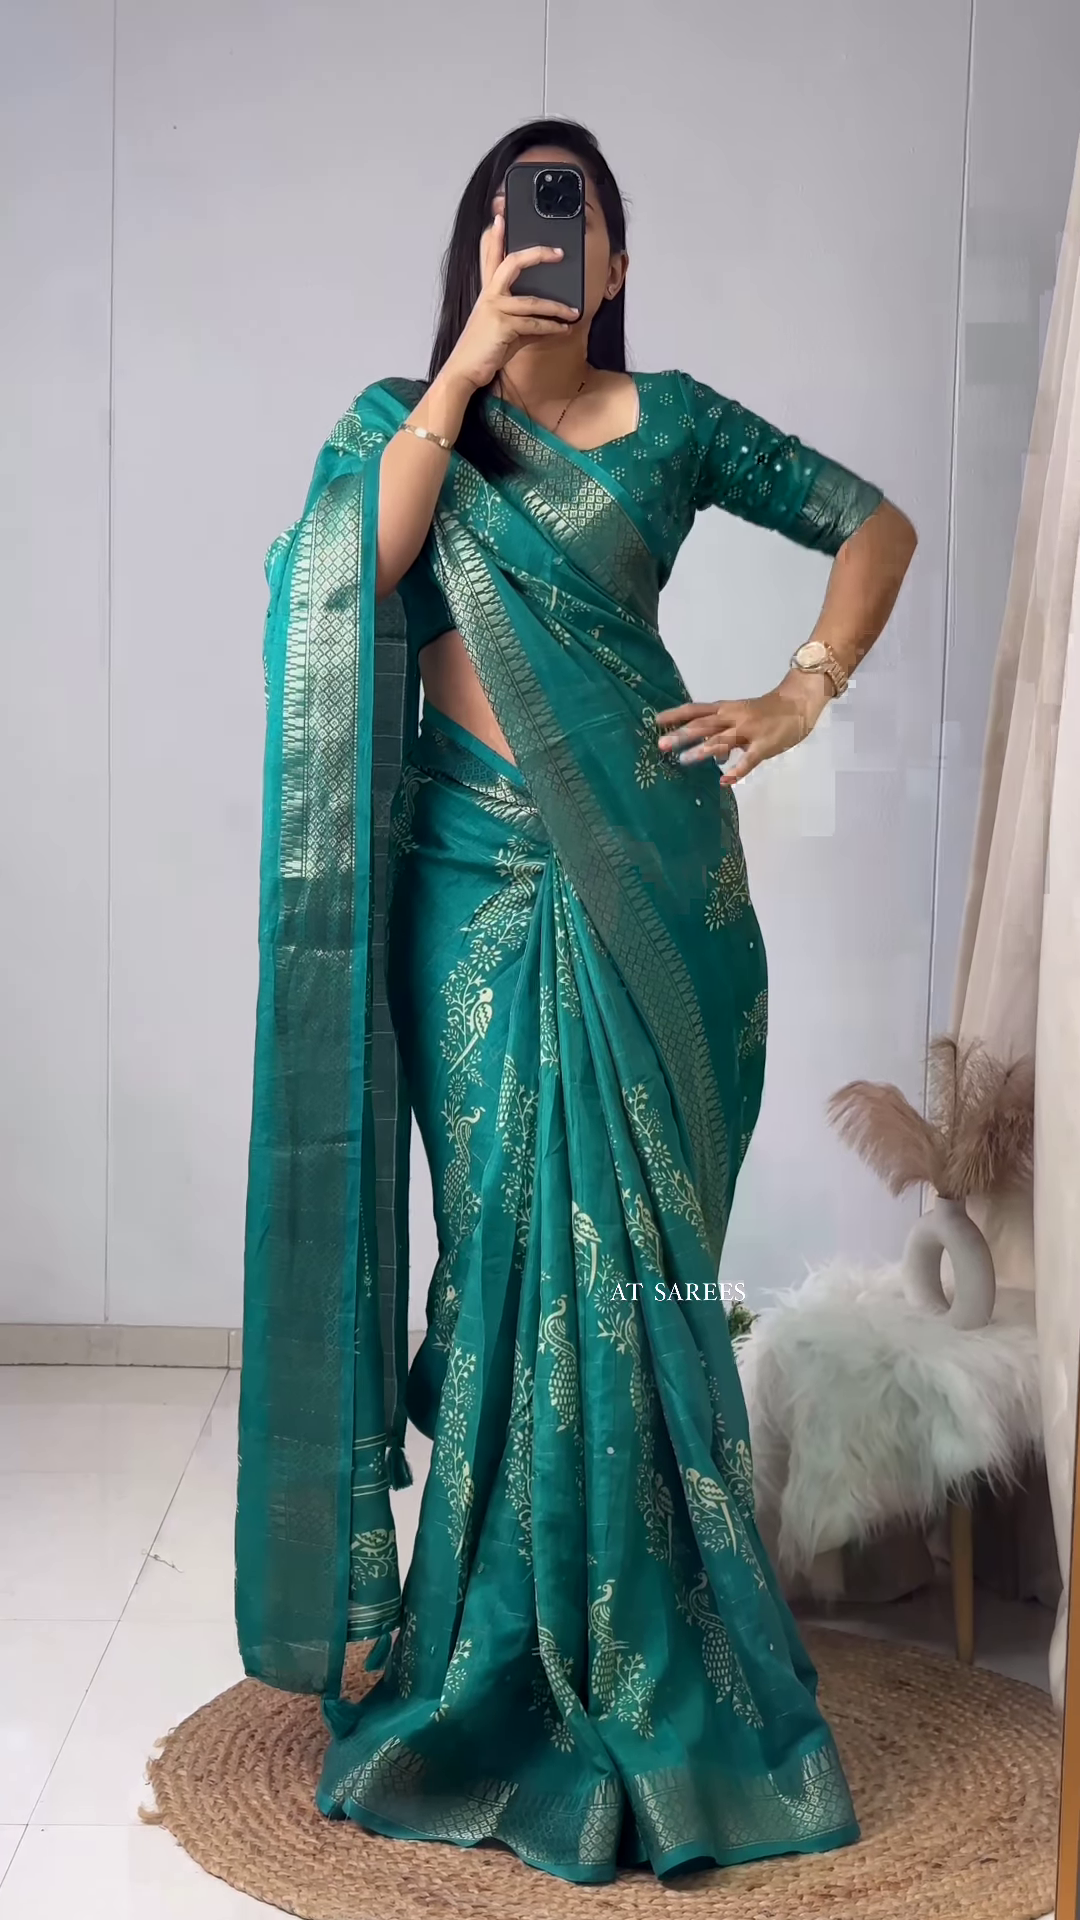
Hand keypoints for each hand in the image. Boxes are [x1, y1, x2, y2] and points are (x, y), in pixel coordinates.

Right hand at [443, 197, 580, 393]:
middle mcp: (490, 295)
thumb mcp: (504, 330)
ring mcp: (496, 309)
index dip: (495, 237)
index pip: (491, 257)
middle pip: (512, 263)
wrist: (465, 370)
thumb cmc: (484, 349)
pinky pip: (534, 325)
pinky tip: (563, 329)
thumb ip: (524, 321)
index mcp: (488, 292)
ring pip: (533, 302)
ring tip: (574, 312)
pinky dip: (551, 328)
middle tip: (558, 252)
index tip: (500, 218)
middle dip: (537, 254)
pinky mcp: (503, 327)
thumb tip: (549, 322)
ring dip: (557, 308)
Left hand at [655, 677, 828, 786]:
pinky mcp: (764, 745)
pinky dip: (738, 770)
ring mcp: (749, 731)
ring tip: (684, 761)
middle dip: (682, 735)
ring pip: (723, 741)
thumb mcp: (740, 716)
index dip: (676, 715)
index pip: (696, 710)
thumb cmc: (767, 711)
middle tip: (662, 745)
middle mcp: (734, 718)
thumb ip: (723, 731)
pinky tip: (726, 781)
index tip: (656, 722)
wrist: (798, 703)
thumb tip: (709, 752)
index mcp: (726, 709)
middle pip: (704, 725)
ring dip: (703, 751)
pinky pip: (750, 759)